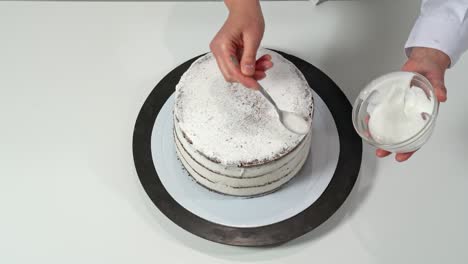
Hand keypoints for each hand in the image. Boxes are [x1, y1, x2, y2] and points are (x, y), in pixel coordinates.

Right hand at [209, 0, 271, 88]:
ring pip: (236, 71)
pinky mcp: (227, 53)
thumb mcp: (253, 38)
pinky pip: (238, 65)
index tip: (256, 86)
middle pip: (232, 74)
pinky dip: (249, 65)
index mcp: (223, 46)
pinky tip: (260, 61)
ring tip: (265, 64)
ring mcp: (222, 52)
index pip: (233, 71)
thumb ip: (249, 58)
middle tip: (263, 73)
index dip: (245, 80)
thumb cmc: (247, 17)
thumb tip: (247, 73)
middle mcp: (218, 50)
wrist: (244, 8)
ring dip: (251, 71)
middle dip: (249, 76)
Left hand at [376, 47, 450, 161]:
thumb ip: (438, 88)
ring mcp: (402, 109)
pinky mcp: (394, 102)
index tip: (401, 157)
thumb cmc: (431, 72)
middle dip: (391, 147)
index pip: (418, 137)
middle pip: (402, 136)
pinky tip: (368, 120)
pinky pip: (385, 112)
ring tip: (371, 138)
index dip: (410, 149)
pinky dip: (376, 117)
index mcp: (425, 114)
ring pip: (391, 126)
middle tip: (380, 153)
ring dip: (381, 133)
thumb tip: (441, 96)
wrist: (423, 62)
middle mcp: (412, 114)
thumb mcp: (436, 79)